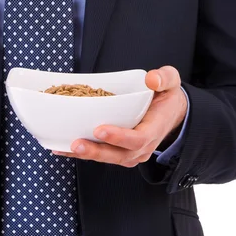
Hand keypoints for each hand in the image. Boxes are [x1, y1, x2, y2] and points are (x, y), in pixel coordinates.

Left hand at [53, 66, 187, 167]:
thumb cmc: (167, 97)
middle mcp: (144, 146)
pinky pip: (103, 156)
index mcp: (155, 128)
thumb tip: (151, 79)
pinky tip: (64, 148)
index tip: (100, 129)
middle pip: (120, 154)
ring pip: (109, 158)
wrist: (172, 113)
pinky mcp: (122, 153)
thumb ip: (164, 78)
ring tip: (65, 147)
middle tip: (76, 143)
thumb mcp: (171, 82)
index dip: (120, 137)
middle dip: (97, 151)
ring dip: (87, 155)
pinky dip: (83, 154)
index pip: (139, 138)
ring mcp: (133, 152)